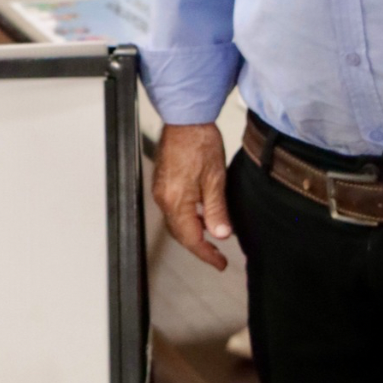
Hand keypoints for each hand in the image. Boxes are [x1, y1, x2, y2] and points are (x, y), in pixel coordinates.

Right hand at [152, 122, 231, 269]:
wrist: (186, 119)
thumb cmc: (200, 143)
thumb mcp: (216, 179)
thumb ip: (216, 210)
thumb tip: (221, 234)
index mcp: (177, 201)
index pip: (191, 239)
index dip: (206, 255)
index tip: (220, 263)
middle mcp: (164, 199)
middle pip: (180, 234)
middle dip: (199, 247)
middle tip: (217, 256)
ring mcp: (161, 191)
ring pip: (176, 222)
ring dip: (193, 232)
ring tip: (213, 235)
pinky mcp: (162, 183)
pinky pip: (173, 209)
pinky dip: (187, 218)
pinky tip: (201, 214)